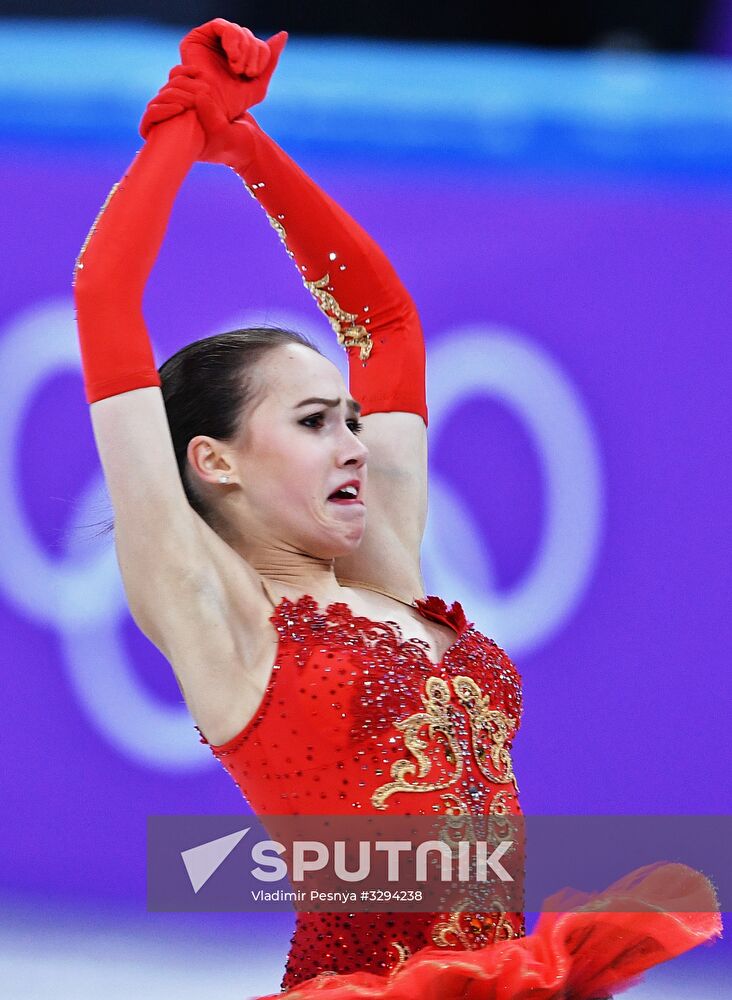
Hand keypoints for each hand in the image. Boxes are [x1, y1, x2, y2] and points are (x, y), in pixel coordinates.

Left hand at [139, 65, 258, 165]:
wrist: (252, 145)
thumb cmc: (238, 146)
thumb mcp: (225, 135)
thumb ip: (212, 116)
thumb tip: (198, 94)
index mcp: (175, 139)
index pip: (150, 122)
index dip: (158, 111)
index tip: (180, 110)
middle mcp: (177, 126)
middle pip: (157, 101)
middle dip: (174, 92)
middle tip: (196, 93)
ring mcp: (185, 113)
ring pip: (168, 88)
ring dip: (180, 80)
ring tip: (197, 80)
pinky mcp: (195, 100)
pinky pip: (179, 81)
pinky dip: (186, 73)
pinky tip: (198, 72)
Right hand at [180, 19, 286, 119]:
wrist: (211, 111)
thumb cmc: (232, 104)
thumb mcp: (258, 84)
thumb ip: (270, 60)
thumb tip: (283, 34)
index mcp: (239, 59)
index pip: (259, 46)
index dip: (262, 55)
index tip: (253, 74)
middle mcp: (225, 49)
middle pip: (249, 36)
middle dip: (252, 53)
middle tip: (244, 72)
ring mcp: (211, 42)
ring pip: (237, 30)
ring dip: (243, 49)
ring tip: (236, 68)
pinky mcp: (198, 37)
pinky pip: (221, 26)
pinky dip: (232, 39)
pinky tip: (232, 56)